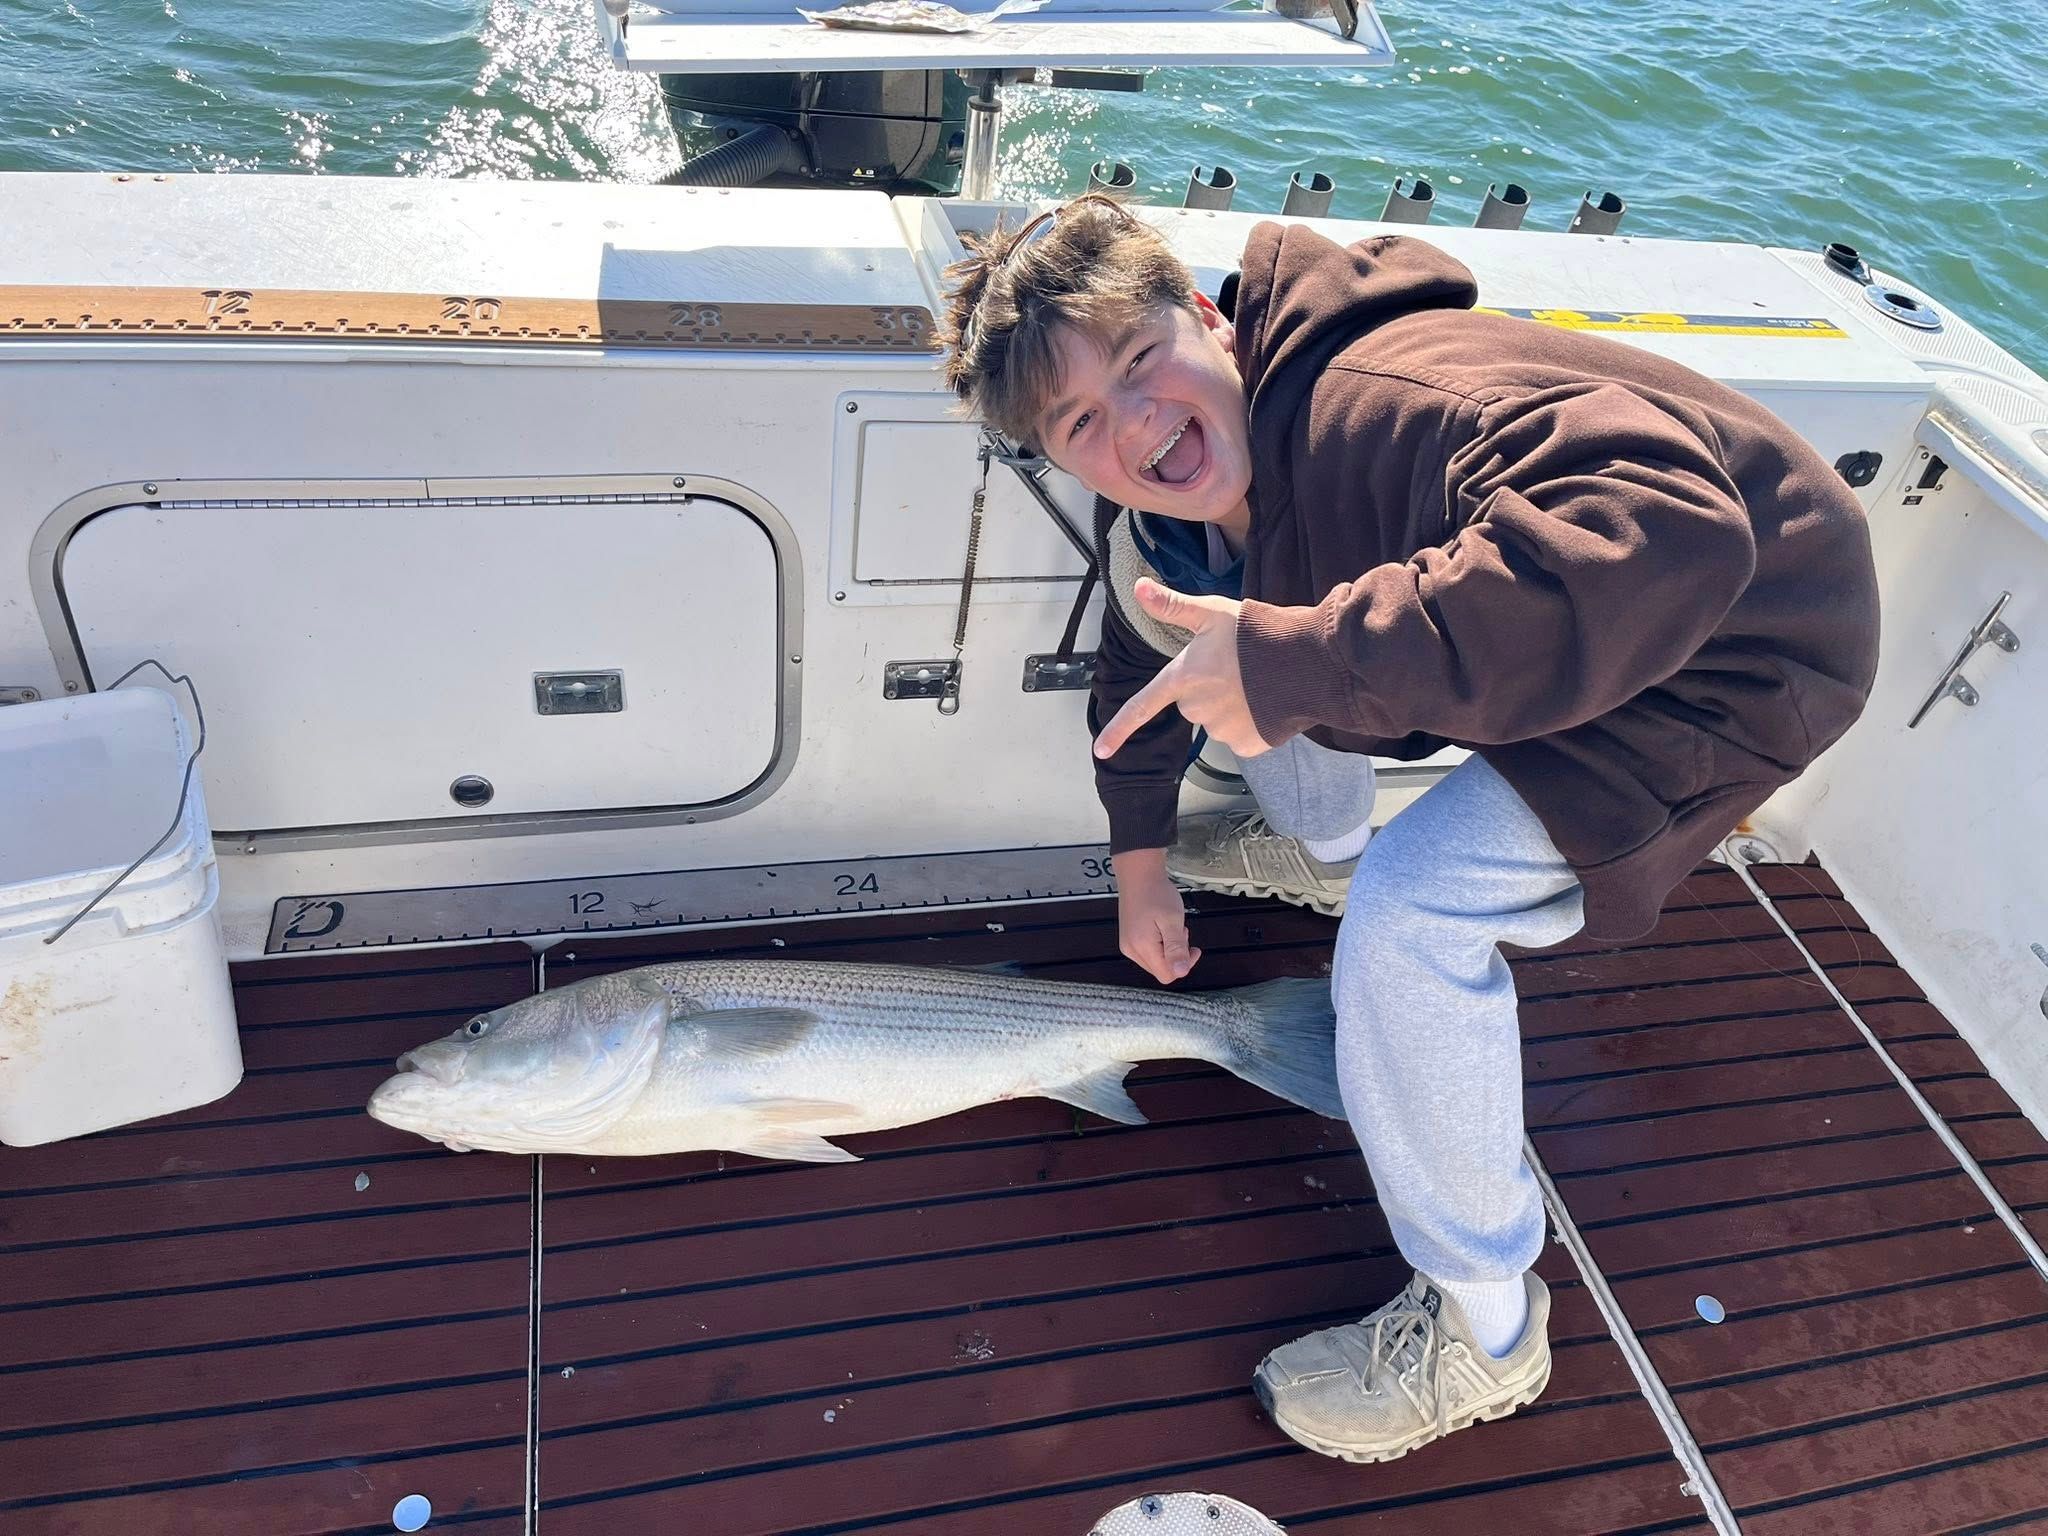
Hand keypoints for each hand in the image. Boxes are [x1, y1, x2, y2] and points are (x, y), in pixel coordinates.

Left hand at [1094, 578, 1272, 759]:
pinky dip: (1252, 724)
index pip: (1142, 707)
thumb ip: (1173, 606)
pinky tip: (1267, 703)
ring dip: (1232, 706)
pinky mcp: (1248, 745)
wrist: (1306, 661)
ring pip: (1219, 721)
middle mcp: (1197, 709)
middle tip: (1236, 668)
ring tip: (1258, 683)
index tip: (1100, 752)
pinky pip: (1242, 738)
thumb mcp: (1212, 613)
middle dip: (1209, 690)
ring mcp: (1223, 730)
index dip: (1118, 730)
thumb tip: (1137, 587)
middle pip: (1193, 705)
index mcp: (1183, 678)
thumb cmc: (1256, 633)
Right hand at [1113, 849, 1200, 983]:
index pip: (1167, 975)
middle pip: (1161, 970)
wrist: (1139, 875)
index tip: (1192, 947)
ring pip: (1156, 962)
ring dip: (1169, 949)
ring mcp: (1128, 945)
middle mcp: (1131, 950)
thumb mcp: (1173, 920)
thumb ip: (1176, 948)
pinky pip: (1149, 953)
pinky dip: (1160, 944)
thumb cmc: (1156, 893)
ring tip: (1170, 927)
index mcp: (1142, 947)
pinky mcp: (1129, 940)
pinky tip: (1162, 928)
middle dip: (1176, 955)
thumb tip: (1181, 972)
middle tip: (1180, 932)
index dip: (1183, 965)